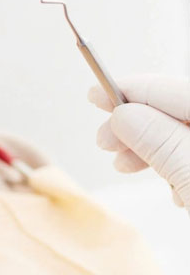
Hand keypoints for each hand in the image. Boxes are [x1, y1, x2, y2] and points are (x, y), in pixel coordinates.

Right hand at [87, 73, 189, 209]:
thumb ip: (161, 143)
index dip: (129, 90)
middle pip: (172, 111)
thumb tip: (123, 114)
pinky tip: (167, 184)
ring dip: (148, 146)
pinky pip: (187, 153)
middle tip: (104, 142)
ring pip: (178, 133)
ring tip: (125, 165)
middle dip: (134, 122)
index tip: (93, 95)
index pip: (169, 91)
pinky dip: (170, 162)